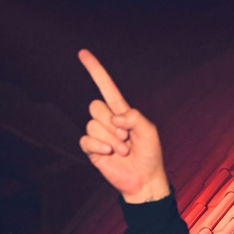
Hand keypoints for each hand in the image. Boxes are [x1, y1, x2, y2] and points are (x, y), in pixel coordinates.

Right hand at [78, 49, 169, 203]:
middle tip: (126, 139)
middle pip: (96, 106)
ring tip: (123, 150)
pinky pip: (86, 139)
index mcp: (121, 111)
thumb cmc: (149, 155)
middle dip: (113, 124)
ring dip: (111, 139)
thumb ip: (133, 117)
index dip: (95, 70)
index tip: (83, 53)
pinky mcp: (92, 149)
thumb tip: (114, 118)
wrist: (144, 180)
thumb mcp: (149, 130)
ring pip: (92, 123)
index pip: (106, 86)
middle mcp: (107, 120)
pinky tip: (110, 153)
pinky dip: (99, 145)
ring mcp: (99, 134)